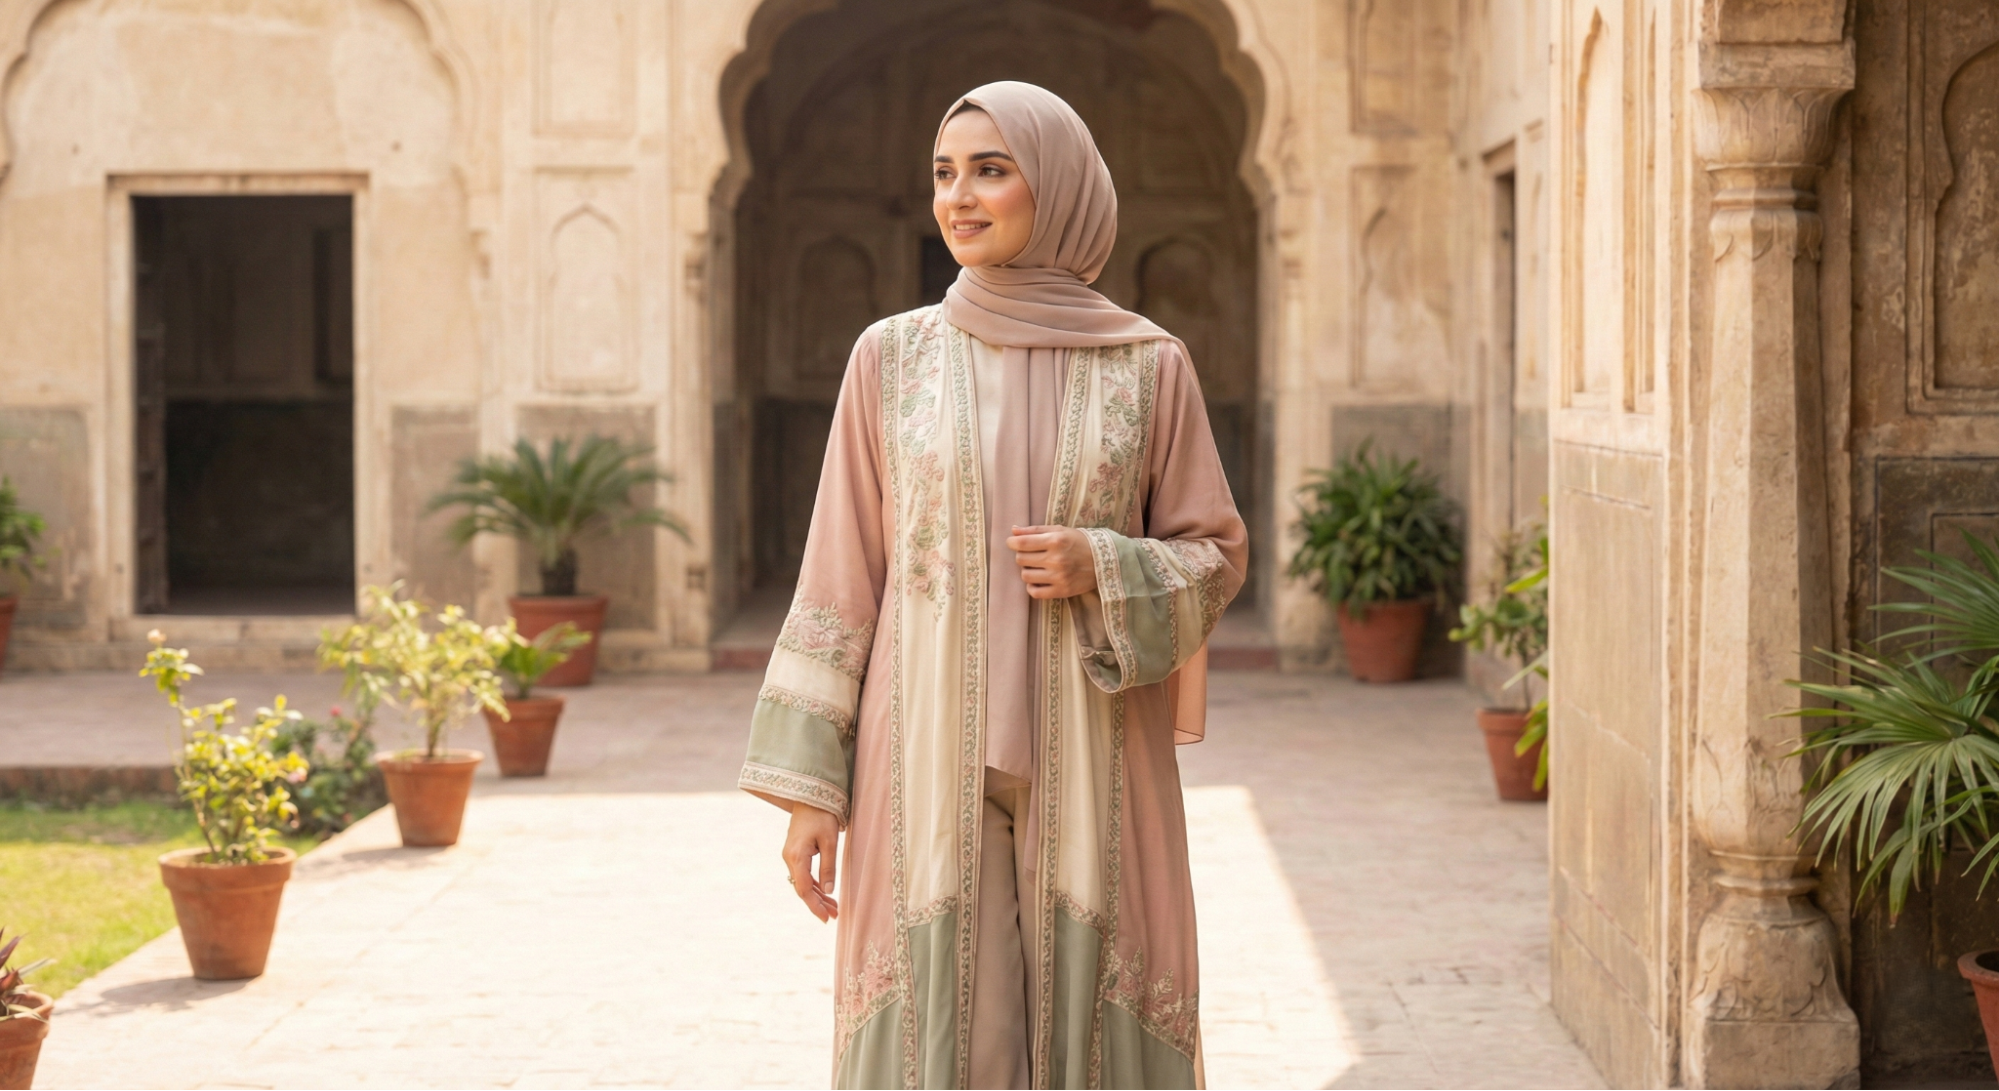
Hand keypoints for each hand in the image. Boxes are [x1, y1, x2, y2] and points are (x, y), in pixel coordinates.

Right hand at [782, 804, 840, 921]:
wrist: (810, 796)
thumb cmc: (822, 816)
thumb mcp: (830, 842)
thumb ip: (828, 867)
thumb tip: (829, 891)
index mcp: (796, 857)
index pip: (805, 889)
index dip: (815, 906)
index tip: (826, 918)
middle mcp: (790, 858)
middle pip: (803, 888)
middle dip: (818, 904)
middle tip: (835, 916)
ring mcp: (791, 855)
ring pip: (803, 882)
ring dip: (818, 895)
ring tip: (834, 907)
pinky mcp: (795, 852)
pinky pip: (804, 874)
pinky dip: (815, 884)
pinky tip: (826, 892)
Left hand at [1006, 525, 1097, 599]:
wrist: (1104, 561)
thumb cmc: (1080, 542)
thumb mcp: (1060, 530)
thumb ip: (1035, 530)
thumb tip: (1013, 530)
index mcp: (1055, 541)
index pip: (1022, 543)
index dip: (1012, 543)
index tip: (1012, 543)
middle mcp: (1056, 559)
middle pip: (1021, 559)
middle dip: (1022, 555)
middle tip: (1031, 554)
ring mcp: (1059, 577)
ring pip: (1025, 576)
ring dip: (1027, 570)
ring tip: (1037, 566)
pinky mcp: (1062, 591)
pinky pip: (1035, 592)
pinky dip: (1032, 586)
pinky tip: (1038, 580)